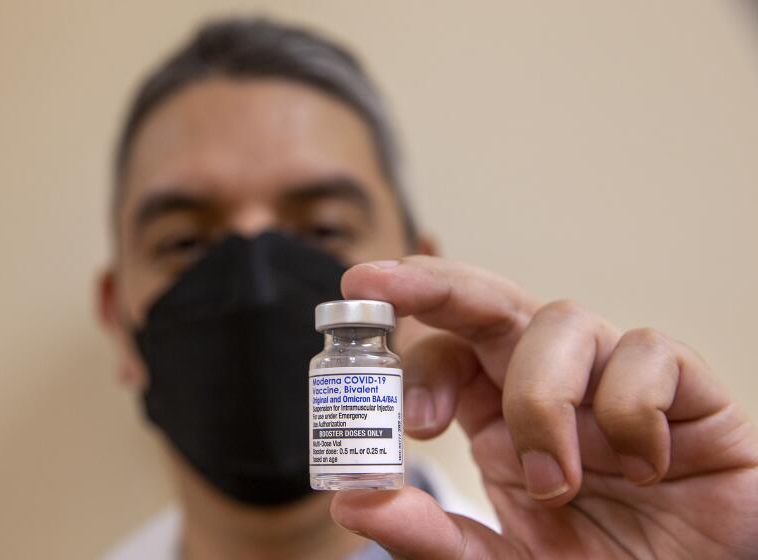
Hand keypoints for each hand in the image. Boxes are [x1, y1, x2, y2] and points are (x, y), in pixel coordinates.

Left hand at [330, 257, 757, 558]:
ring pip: (562, 320)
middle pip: (489, 301)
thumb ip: (432, 536)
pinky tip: (643, 468)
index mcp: (496, 415)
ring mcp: (612, 378)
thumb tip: (352, 502)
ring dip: (543, 398)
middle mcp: (549, 382)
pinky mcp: (684, 390)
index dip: (414, 362)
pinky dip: (631, 407)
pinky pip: (648, 353)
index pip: (445, 351)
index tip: (405, 419)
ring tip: (555, 484)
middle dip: (436, 285)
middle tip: (385, 284)